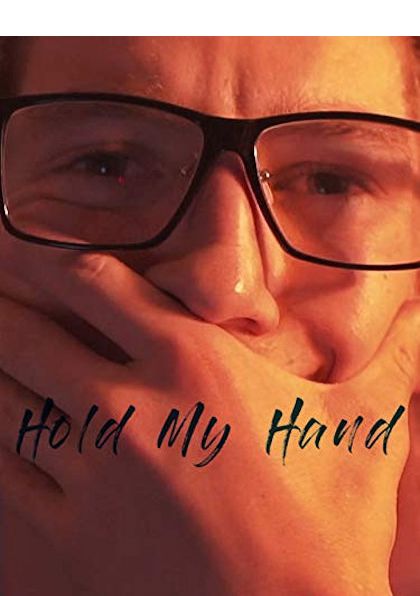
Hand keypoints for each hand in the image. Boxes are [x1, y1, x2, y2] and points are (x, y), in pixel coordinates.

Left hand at [0, 241, 417, 595]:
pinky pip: (8, 473)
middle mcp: (127, 405)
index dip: (61, 264)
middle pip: (33, 335)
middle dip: (7, 308)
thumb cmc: (325, 526)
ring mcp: (90, 470)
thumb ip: (395, 362)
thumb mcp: (367, 429)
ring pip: (7, 400)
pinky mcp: (73, 532)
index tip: (40, 255)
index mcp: (190, 363)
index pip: (98, 285)